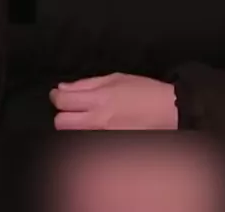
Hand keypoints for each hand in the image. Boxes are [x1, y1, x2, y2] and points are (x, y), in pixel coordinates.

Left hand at [50, 73, 177, 129]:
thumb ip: (86, 84)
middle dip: (62, 113)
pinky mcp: (109, 145)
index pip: (63, 101)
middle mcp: (98, 121)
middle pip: (61, 123)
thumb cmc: (142, 91)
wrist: (168, 111)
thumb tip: (63, 88)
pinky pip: (88, 141)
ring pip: (72, 134)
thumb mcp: (115, 78)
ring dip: (73, 125)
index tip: (58, 94)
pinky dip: (87, 133)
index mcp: (99, 99)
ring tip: (83, 117)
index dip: (56, 96)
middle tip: (70, 107)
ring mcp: (103, 136)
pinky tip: (95, 126)